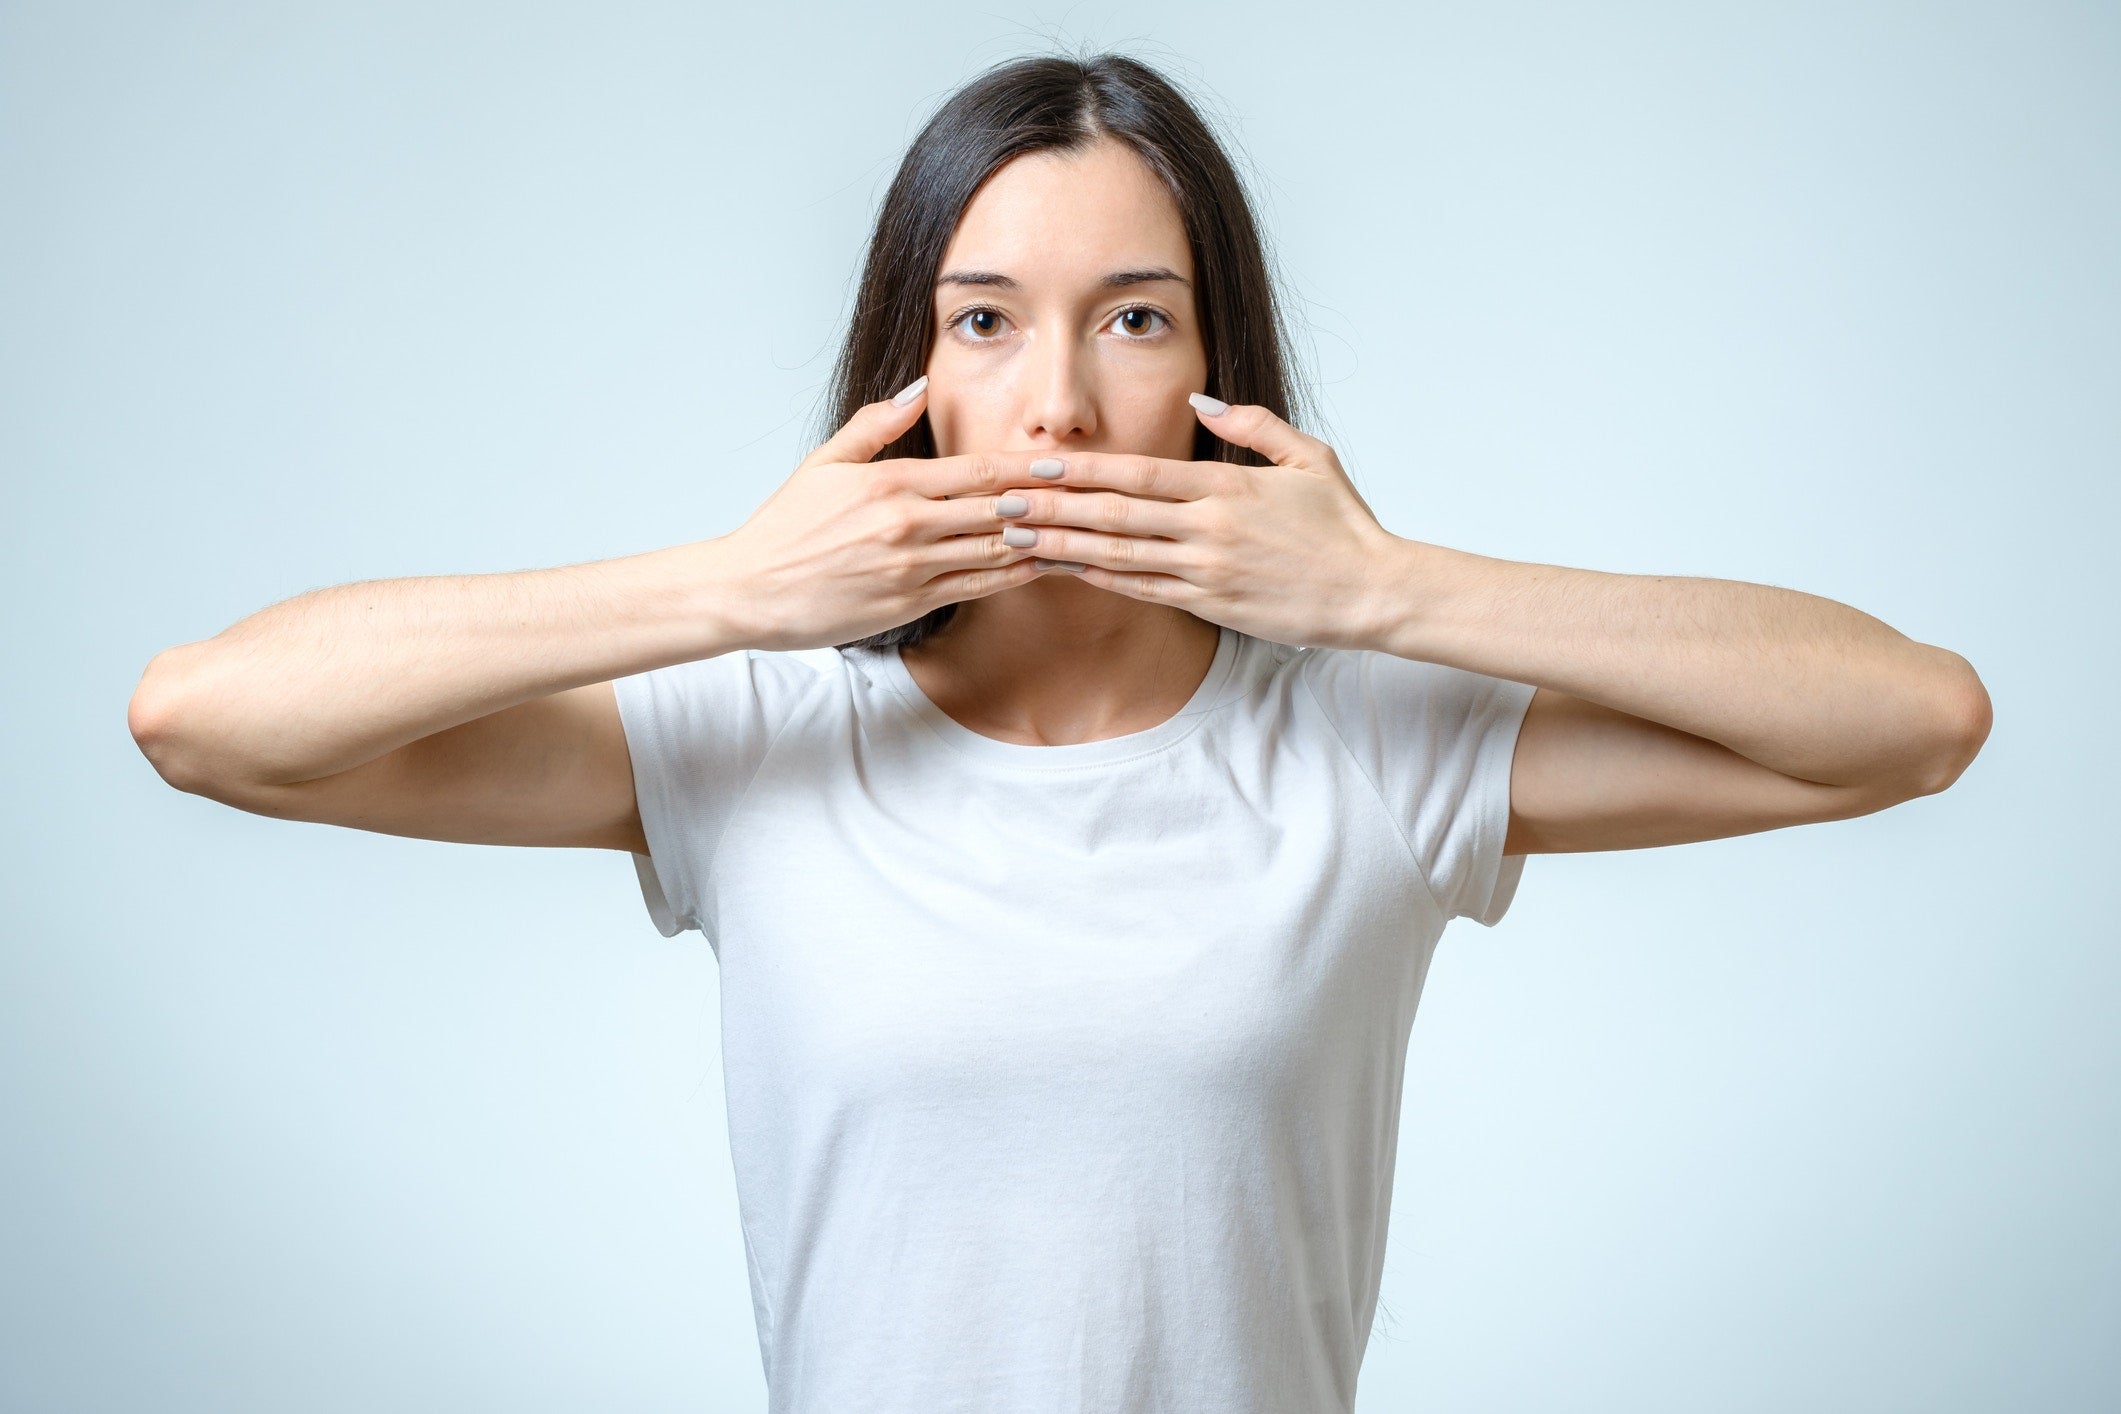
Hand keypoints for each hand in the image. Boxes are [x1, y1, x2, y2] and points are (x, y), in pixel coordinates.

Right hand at [709, 379, 1063, 650]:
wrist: (750, 590)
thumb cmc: (786, 526)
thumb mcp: (826, 461)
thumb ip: (878, 424)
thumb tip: (920, 387)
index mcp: (891, 483)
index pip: (977, 472)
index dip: (1027, 468)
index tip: (1065, 462)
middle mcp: (908, 525)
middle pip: (998, 510)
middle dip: (1048, 503)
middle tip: (1094, 495)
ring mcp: (912, 568)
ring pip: (995, 551)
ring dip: (1042, 541)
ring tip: (1083, 530)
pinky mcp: (910, 604)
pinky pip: (976, 587)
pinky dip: (1013, 575)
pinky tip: (1042, 566)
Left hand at [986, 397, 1411, 650]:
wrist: (1373, 591)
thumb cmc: (1343, 524)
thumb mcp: (1309, 457)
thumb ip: (1251, 424)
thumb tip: (1201, 399)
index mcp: (1228, 487)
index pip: (1140, 474)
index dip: (1084, 471)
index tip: (1038, 464)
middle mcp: (1210, 529)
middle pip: (1116, 516)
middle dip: (1054, 509)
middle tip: (1002, 503)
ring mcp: (1208, 571)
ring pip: (1121, 557)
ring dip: (1064, 548)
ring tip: (1017, 539)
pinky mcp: (1212, 606)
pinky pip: (1145, 591)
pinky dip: (1102, 580)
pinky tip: (1066, 571)